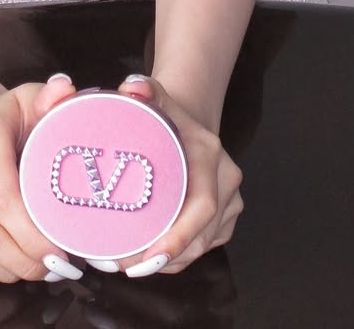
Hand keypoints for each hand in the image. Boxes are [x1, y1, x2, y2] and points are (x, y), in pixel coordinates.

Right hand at [0, 72, 85, 282]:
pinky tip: (9, 266)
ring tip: (35, 269)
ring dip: (4, 270)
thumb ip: (53, 97)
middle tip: (54, 268)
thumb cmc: (6, 116)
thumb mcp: (31, 98)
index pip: (1, 197)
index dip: (31, 233)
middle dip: (22, 259)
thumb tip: (65, 89)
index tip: (60, 250)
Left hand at [97, 75, 243, 276]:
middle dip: (165, 257)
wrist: (188, 119)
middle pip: (201, 235)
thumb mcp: (154, 96)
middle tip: (124, 265)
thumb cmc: (166, 113)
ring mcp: (229, 202)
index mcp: (209, 155)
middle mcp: (226, 180)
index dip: (179, 236)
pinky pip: (202, 246)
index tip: (149, 255)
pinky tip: (148, 259)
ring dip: (168, 262)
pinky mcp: (224, 217)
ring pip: (202, 246)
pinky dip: (177, 257)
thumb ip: (142, 88)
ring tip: (129, 265)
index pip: (202, 206)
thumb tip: (132, 88)